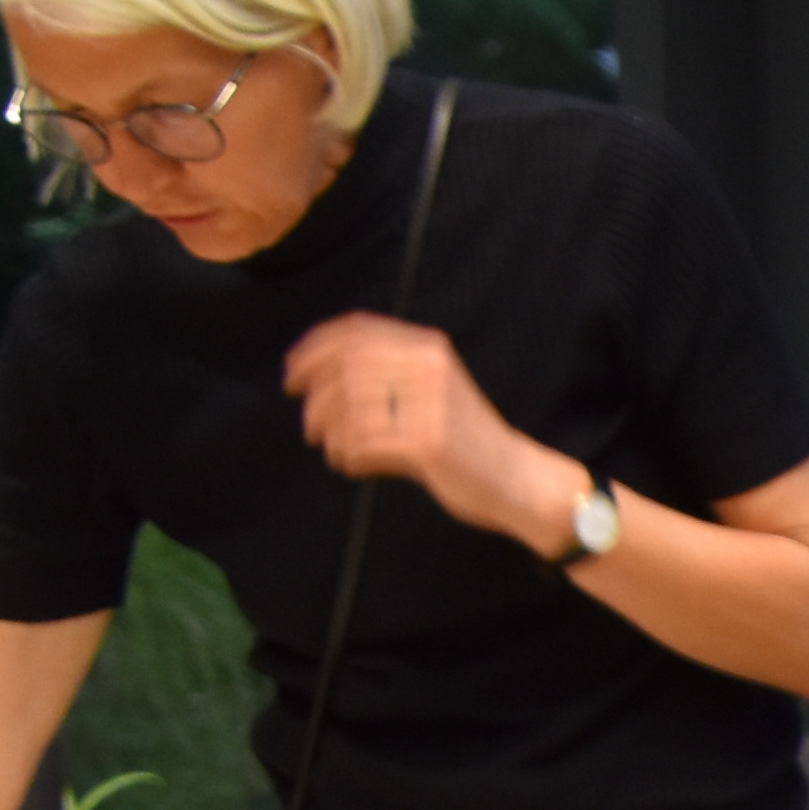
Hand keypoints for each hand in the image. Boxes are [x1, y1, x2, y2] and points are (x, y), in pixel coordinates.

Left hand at [282, 315, 572, 552]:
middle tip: (307, 423)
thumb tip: (318, 375)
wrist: (517, 478)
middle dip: (315, 395)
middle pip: (346, 366)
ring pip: (351, 405)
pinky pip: (366, 442)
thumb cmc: (467, 438)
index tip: (291, 373)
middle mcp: (428, 366)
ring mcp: (430, 403)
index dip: (313, 348)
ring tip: (332, 448)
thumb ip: (388, 373)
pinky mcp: (429, 442)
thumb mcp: (432, 389)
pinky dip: (349, 455)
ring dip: (329, 430)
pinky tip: (352, 465)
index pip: (356, 330)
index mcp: (427, 346)